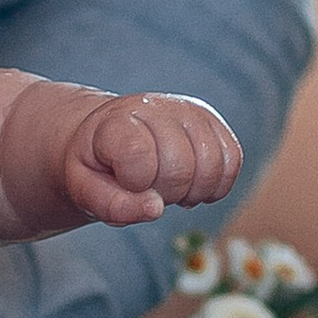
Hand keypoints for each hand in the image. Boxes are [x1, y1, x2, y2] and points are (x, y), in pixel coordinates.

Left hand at [68, 92, 241, 224]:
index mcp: (117, 121)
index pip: (140, 156)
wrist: (107, 137)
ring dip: (193, 190)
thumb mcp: (83, 188)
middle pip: (182, 168)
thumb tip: (155, 209)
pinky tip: (191, 184)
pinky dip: (216, 184)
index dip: (135, 183)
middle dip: (166, 193)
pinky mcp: (211, 120)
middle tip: (148, 188)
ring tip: (169, 187)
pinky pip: (233, 161)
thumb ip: (111, 204)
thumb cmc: (95, 166)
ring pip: (213, 165)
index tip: (125, 181)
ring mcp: (187, 110)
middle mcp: (156, 107)